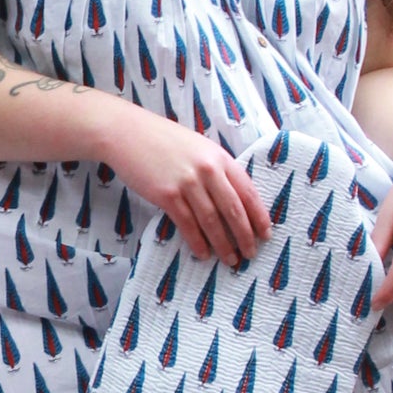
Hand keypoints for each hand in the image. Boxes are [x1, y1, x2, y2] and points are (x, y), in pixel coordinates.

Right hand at [115, 112, 270, 265]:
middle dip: (245, 236)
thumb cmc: (163, 140)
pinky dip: (197, 242)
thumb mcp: (198, 147)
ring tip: (230, 259)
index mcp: (220, 157)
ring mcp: (187, 183)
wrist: (127, 133)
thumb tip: (231, 197)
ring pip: (212, 221)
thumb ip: (216, 168)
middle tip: (250, 254)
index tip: (265, 234)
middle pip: (233, 210)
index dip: (258, 216)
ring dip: (223, 244)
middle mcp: (207, 170)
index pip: (248, 191)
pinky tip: (202, 253)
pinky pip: (188, 224)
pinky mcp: (167, 195)